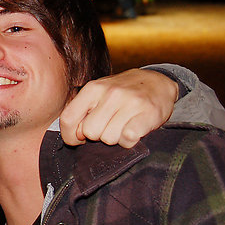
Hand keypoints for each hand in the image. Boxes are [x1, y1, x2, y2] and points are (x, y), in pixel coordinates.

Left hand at [59, 69, 177, 148]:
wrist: (157, 82)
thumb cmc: (122, 93)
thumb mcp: (98, 94)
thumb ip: (82, 112)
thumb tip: (76, 135)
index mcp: (93, 88)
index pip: (68, 118)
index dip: (70, 135)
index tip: (79, 138)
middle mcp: (110, 93)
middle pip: (89, 132)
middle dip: (97, 135)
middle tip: (108, 126)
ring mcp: (130, 103)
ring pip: (108, 139)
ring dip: (115, 138)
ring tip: (122, 126)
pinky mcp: (148, 114)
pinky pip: (128, 139)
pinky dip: (129, 141)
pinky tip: (132, 131)